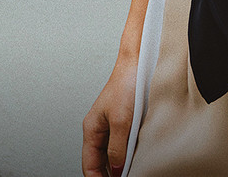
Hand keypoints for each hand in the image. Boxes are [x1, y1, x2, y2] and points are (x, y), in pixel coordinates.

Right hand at [82, 54, 137, 176]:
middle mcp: (99, 128)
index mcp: (92, 128)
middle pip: (99, 160)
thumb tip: (116, 168)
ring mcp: (111, 124)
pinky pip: (121, 143)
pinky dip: (126, 152)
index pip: (89, 164)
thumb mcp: (121, 120)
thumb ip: (117, 146)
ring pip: (111, 153)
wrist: (138, 62)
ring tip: (129, 171)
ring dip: (118, 163)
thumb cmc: (126, 83)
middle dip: (109, 173)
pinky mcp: (123, 120)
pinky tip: (135, 157)